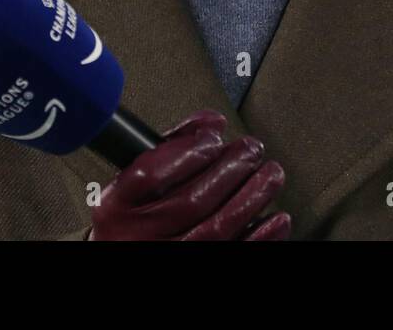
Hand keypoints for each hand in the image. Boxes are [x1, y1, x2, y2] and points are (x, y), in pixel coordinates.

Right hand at [87, 109, 290, 239]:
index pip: (150, 175)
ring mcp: (166, 257)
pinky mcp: (192, 269)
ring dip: (252, 197)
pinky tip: (277, 218)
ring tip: (271, 174)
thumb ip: (167, 149)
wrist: (124, 254)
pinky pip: (233, 253)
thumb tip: (209, 123)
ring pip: (217, 228)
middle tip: (252, 149)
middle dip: (230, 169)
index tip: (213, 136)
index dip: (188, 151)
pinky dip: (261, 237)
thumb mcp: (131, 184)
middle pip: (191, 201)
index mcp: (116, 208)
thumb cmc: (132, 219)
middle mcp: (139, 237)